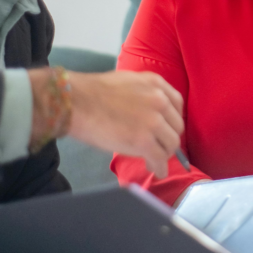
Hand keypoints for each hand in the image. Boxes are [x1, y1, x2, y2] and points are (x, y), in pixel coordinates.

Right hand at [66, 71, 183, 176]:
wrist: (76, 103)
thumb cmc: (92, 93)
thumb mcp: (127, 82)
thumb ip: (143, 94)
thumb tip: (147, 113)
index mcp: (155, 84)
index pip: (177, 104)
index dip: (172, 119)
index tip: (166, 128)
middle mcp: (159, 100)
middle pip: (176, 126)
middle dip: (168, 138)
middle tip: (159, 146)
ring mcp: (153, 121)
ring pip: (171, 143)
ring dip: (164, 154)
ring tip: (154, 160)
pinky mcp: (144, 141)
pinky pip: (159, 158)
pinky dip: (159, 167)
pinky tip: (155, 170)